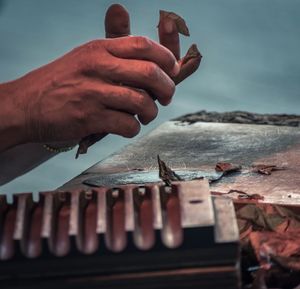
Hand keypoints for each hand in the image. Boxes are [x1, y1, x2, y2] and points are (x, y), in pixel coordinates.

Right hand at [2, 35, 178, 148]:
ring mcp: (93, 92)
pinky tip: (127, 127)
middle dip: (167, 88)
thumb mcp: (86, 58)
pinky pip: (127, 124)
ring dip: (150, 112)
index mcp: (99, 49)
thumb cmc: (63, 83)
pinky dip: (133, 129)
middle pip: (150, 73)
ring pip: (141, 102)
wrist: (26, 105)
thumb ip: (117, 56)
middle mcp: (97, 67)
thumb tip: (152, 56)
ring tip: (144, 116)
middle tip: (165, 97)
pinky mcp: (88, 117)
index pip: (144, 45)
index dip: (166, 57)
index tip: (172, 70)